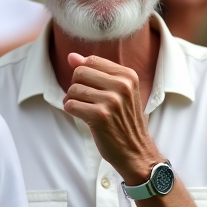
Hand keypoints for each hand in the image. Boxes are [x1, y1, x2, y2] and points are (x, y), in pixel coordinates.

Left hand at [62, 53, 160, 183]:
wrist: (136, 151)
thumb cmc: (123, 119)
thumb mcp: (117, 91)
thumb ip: (94, 71)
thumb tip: (71, 56)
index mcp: (128, 75)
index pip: (91, 61)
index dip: (83, 74)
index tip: (91, 88)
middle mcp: (122, 85)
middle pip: (79, 72)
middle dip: (76, 86)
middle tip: (85, 100)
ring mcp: (112, 101)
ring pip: (73, 89)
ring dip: (72, 100)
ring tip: (84, 109)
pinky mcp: (100, 116)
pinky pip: (70, 105)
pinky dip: (71, 110)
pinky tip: (82, 117)